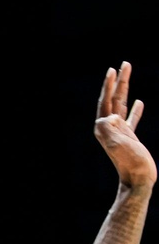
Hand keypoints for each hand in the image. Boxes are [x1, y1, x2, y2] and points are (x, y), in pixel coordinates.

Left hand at [95, 61, 155, 188]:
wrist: (138, 179)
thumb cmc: (130, 163)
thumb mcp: (117, 145)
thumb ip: (109, 130)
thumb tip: (110, 117)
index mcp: (103, 126)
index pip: (106, 101)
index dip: (109, 84)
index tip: (113, 69)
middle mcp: (108, 127)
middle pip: (114, 99)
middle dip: (119, 81)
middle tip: (124, 64)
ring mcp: (120, 131)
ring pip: (123, 105)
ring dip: (125, 89)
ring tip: (128, 75)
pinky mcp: (130, 137)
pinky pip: (132, 119)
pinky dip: (136, 109)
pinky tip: (140, 102)